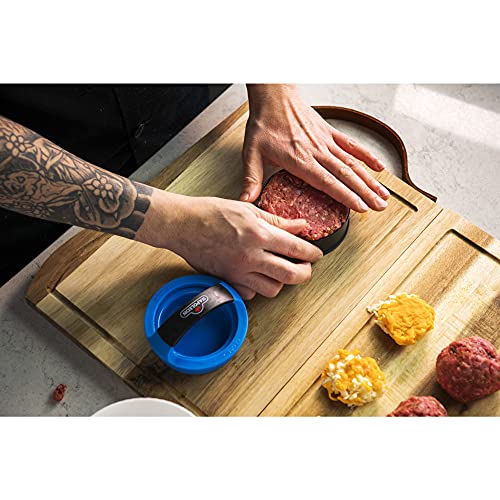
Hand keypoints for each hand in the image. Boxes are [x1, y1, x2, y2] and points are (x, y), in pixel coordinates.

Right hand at [137, 190, 322, 299]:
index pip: (296, 249)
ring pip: (273, 290)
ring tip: (281, 270)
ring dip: (281, 282)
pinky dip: (257, 288)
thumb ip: (277, 221)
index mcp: (258, 234)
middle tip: (306, 267)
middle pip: (291, 275)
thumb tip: (300, 227)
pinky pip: (250, 294)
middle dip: (305, 273)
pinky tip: (258, 276)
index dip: (312, 253)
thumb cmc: (210, 213)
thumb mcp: (247, 209)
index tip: (316, 254)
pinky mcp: (227, 280)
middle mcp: (251, 256)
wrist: (181, 225)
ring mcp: (238, 272)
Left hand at [242, 85, 390, 211]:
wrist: (273, 95)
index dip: (346, 196)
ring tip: (383, 194)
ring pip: (353, 163)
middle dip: (365, 193)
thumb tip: (246, 201)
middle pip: (346, 175)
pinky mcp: (330, 132)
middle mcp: (317, 151)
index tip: (360, 208)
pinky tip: (378, 167)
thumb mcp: (251, 153)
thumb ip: (251, 178)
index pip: (328, 182)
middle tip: (380, 207)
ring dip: (370, 179)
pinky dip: (366, 156)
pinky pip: (352, 145)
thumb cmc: (263, 124)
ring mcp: (326, 141)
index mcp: (300, 160)